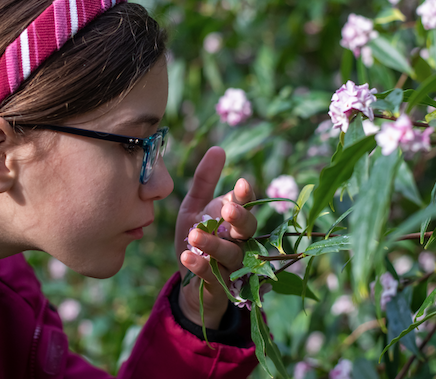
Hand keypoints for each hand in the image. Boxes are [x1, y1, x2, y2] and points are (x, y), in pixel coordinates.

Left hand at [174, 146, 257, 328]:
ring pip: (232, 254)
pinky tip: (187, 256)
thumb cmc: (195, 239)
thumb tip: (219, 148)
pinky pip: (213, 276)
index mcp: (235, 221)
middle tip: (227, 209)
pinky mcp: (219, 286)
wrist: (188, 281)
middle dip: (240, 219)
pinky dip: (201, 266)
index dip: (245, 196)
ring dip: (214, 244)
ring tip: (195, 234)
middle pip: (248, 230)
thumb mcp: (193, 207)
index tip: (241, 183)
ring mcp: (232, 266)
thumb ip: (204, 181)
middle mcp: (240, 243)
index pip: (246, 206)